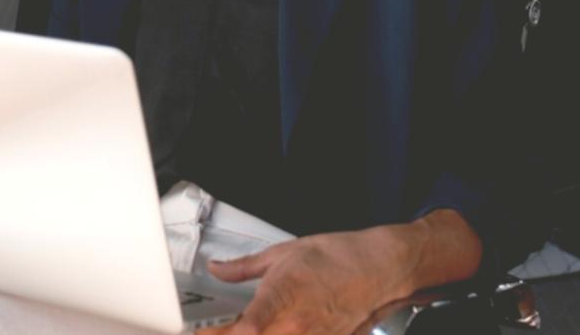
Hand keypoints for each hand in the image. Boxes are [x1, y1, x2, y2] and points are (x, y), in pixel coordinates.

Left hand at [206, 227, 416, 334]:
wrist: (380, 268)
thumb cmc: (336, 257)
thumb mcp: (281, 253)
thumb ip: (243, 268)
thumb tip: (217, 269)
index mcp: (280, 300)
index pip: (242, 331)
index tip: (199, 332)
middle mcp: (296, 328)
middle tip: (220, 329)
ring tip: (244, 330)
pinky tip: (276, 331)